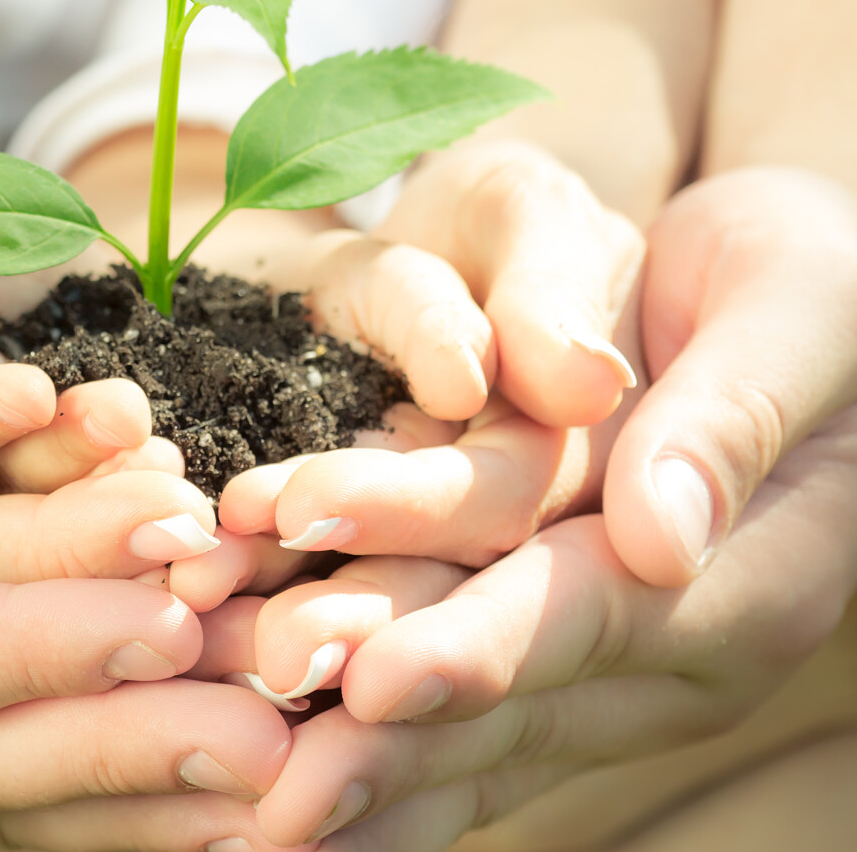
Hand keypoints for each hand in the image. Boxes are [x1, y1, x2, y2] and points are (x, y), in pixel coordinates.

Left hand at [224, 167, 856, 708]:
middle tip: (260, 706)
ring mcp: (618, 649)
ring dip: (359, 736)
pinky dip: (382, 739)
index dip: (482, 646)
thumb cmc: (802, 276)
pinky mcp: (561, 631)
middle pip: (517, 683)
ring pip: (480, 710)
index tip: (370, 679)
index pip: (597, 613)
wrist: (774, 289)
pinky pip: (469, 702)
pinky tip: (288, 765)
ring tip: (240, 744)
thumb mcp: (795, 306)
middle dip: (383, 698)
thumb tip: (660, 533)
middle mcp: (681, 636)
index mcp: (755, 570)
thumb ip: (732, 414)